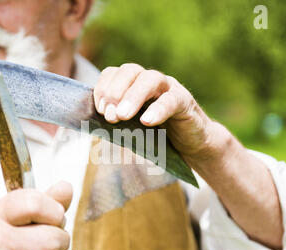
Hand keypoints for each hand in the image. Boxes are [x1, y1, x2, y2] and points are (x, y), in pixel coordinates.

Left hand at [94, 63, 223, 161]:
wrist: (191, 144)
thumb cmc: (157, 135)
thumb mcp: (131, 127)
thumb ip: (116, 122)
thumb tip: (93, 124)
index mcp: (133, 84)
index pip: (113, 73)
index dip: (103, 88)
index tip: (98, 109)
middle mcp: (150, 81)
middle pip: (130, 70)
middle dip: (115, 91)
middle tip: (108, 115)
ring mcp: (169, 88)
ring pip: (150, 79)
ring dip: (133, 96)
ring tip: (122, 115)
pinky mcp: (185, 102)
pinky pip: (171, 100)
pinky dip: (158, 109)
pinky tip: (147, 121)